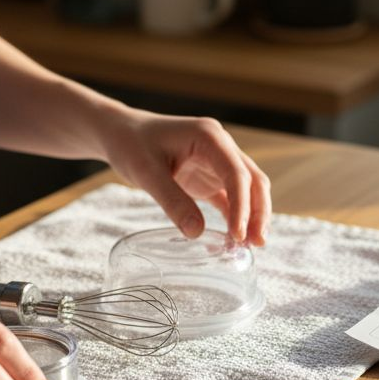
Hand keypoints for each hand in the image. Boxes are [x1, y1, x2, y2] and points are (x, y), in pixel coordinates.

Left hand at [99, 108, 271, 245]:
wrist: (120, 133)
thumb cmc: (131, 145)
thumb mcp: (146, 173)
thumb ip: (172, 201)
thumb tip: (196, 233)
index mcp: (209, 137)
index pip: (236, 173)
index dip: (242, 205)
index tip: (238, 234)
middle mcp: (220, 146)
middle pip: (252, 180)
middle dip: (258, 212)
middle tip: (256, 244)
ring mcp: (217, 162)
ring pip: (248, 189)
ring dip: (253, 216)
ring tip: (252, 246)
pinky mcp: (210, 177)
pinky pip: (231, 197)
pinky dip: (236, 216)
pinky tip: (236, 238)